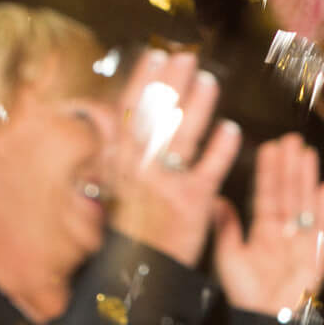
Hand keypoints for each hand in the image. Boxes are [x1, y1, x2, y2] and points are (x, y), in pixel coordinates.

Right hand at [105, 50, 243, 267]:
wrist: (138, 269)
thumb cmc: (128, 221)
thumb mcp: (108, 179)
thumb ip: (107, 142)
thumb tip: (92, 108)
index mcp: (119, 160)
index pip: (131, 112)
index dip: (144, 81)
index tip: (157, 54)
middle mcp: (139, 168)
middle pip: (157, 118)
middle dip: (173, 85)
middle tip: (188, 57)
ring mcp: (165, 185)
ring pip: (182, 138)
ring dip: (197, 107)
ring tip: (211, 82)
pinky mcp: (191, 204)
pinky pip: (208, 171)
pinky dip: (220, 150)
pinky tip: (231, 128)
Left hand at [214, 134, 323, 316]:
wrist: (265, 319)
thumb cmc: (245, 293)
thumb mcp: (228, 255)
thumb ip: (226, 227)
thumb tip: (217, 199)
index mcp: (264, 231)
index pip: (267, 194)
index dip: (269, 171)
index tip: (270, 147)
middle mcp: (285, 232)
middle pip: (289, 193)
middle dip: (290, 166)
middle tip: (292, 139)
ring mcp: (303, 241)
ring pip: (305, 203)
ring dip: (307, 178)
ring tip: (307, 153)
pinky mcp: (317, 254)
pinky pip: (322, 227)